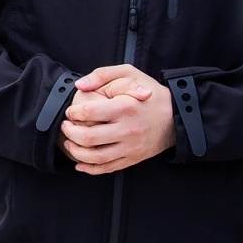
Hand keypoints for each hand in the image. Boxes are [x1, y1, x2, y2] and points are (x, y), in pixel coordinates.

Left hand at [58, 64, 174, 174]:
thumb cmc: (149, 93)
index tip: (70, 111)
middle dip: (70, 132)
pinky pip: (108, 168)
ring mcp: (131, 147)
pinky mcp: (133, 159)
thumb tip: (80, 85)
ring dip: (76, 152)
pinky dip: (90, 168)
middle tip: (66, 126)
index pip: (89, 113)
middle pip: (89, 138)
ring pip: (96, 157)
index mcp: (126, 107)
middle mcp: (128, 129)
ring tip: (69, 142)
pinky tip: (80, 162)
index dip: (73, 112)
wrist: (176, 116)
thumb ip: (102, 75)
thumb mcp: (129, 73)